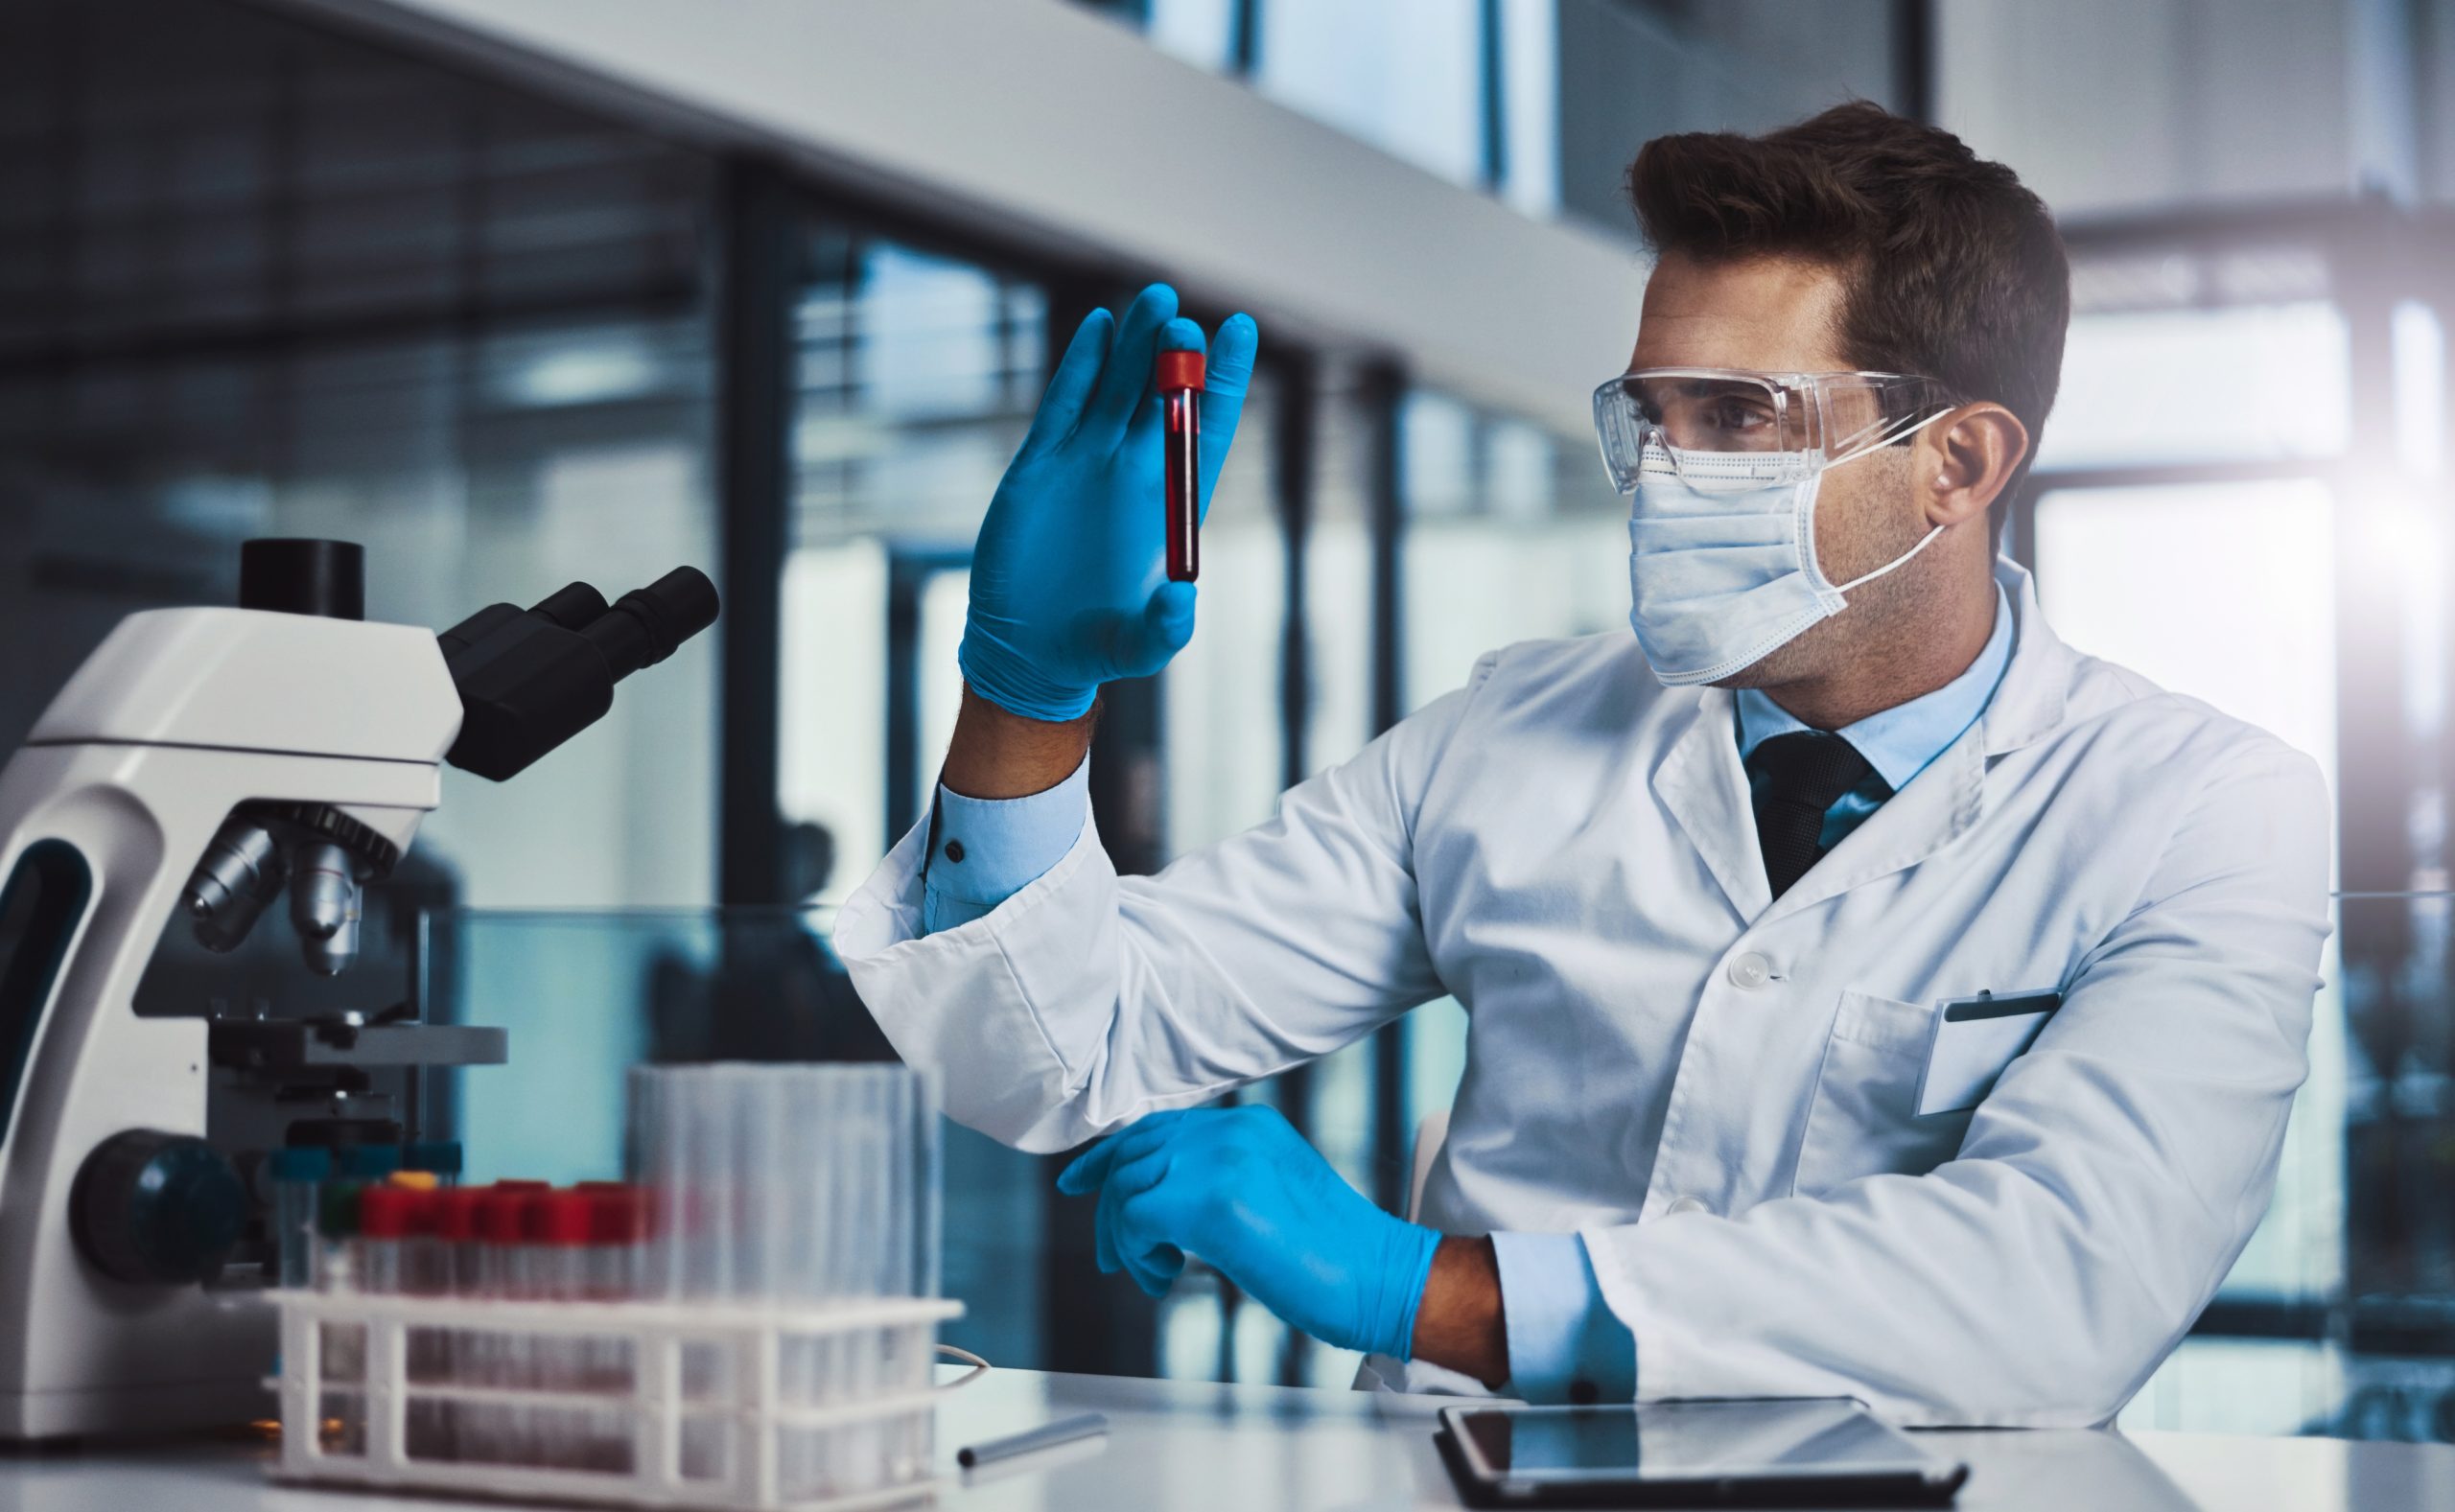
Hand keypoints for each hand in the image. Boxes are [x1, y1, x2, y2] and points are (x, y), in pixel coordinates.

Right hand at [959, 284, 1260, 721]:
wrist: (1029, 649)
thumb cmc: (1095, 648)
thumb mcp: (1138, 647)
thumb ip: (1162, 629)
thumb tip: (1180, 599)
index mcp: (1172, 504)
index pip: (1208, 428)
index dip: (1226, 381)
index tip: (1242, 330)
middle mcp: (1135, 473)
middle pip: (1165, 397)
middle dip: (1178, 358)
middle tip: (1183, 323)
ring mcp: (1088, 463)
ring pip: (1118, 387)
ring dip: (1136, 343)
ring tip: (1156, 298)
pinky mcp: (1042, 464)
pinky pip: (1065, 404)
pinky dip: (1082, 365)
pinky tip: (1102, 327)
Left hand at [1056, 1105, 1441, 1361]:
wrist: (1376, 1277)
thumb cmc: (1332, 1253)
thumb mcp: (1270, 1192)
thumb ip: (1218, 1178)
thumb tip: (1156, 1198)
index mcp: (1247, 1124)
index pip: (1156, 1127)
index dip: (1109, 1155)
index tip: (1079, 1183)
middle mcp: (1230, 1130)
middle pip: (1132, 1153)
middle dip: (1108, 1206)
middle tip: (1112, 1255)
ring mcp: (1219, 1160)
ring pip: (1126, 1187)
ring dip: (1125, 1240)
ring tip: (1154, 1272)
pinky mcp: (1208, 1202)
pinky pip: (1133, 1219)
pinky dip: (1136, 1254)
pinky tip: (1164, 1277)